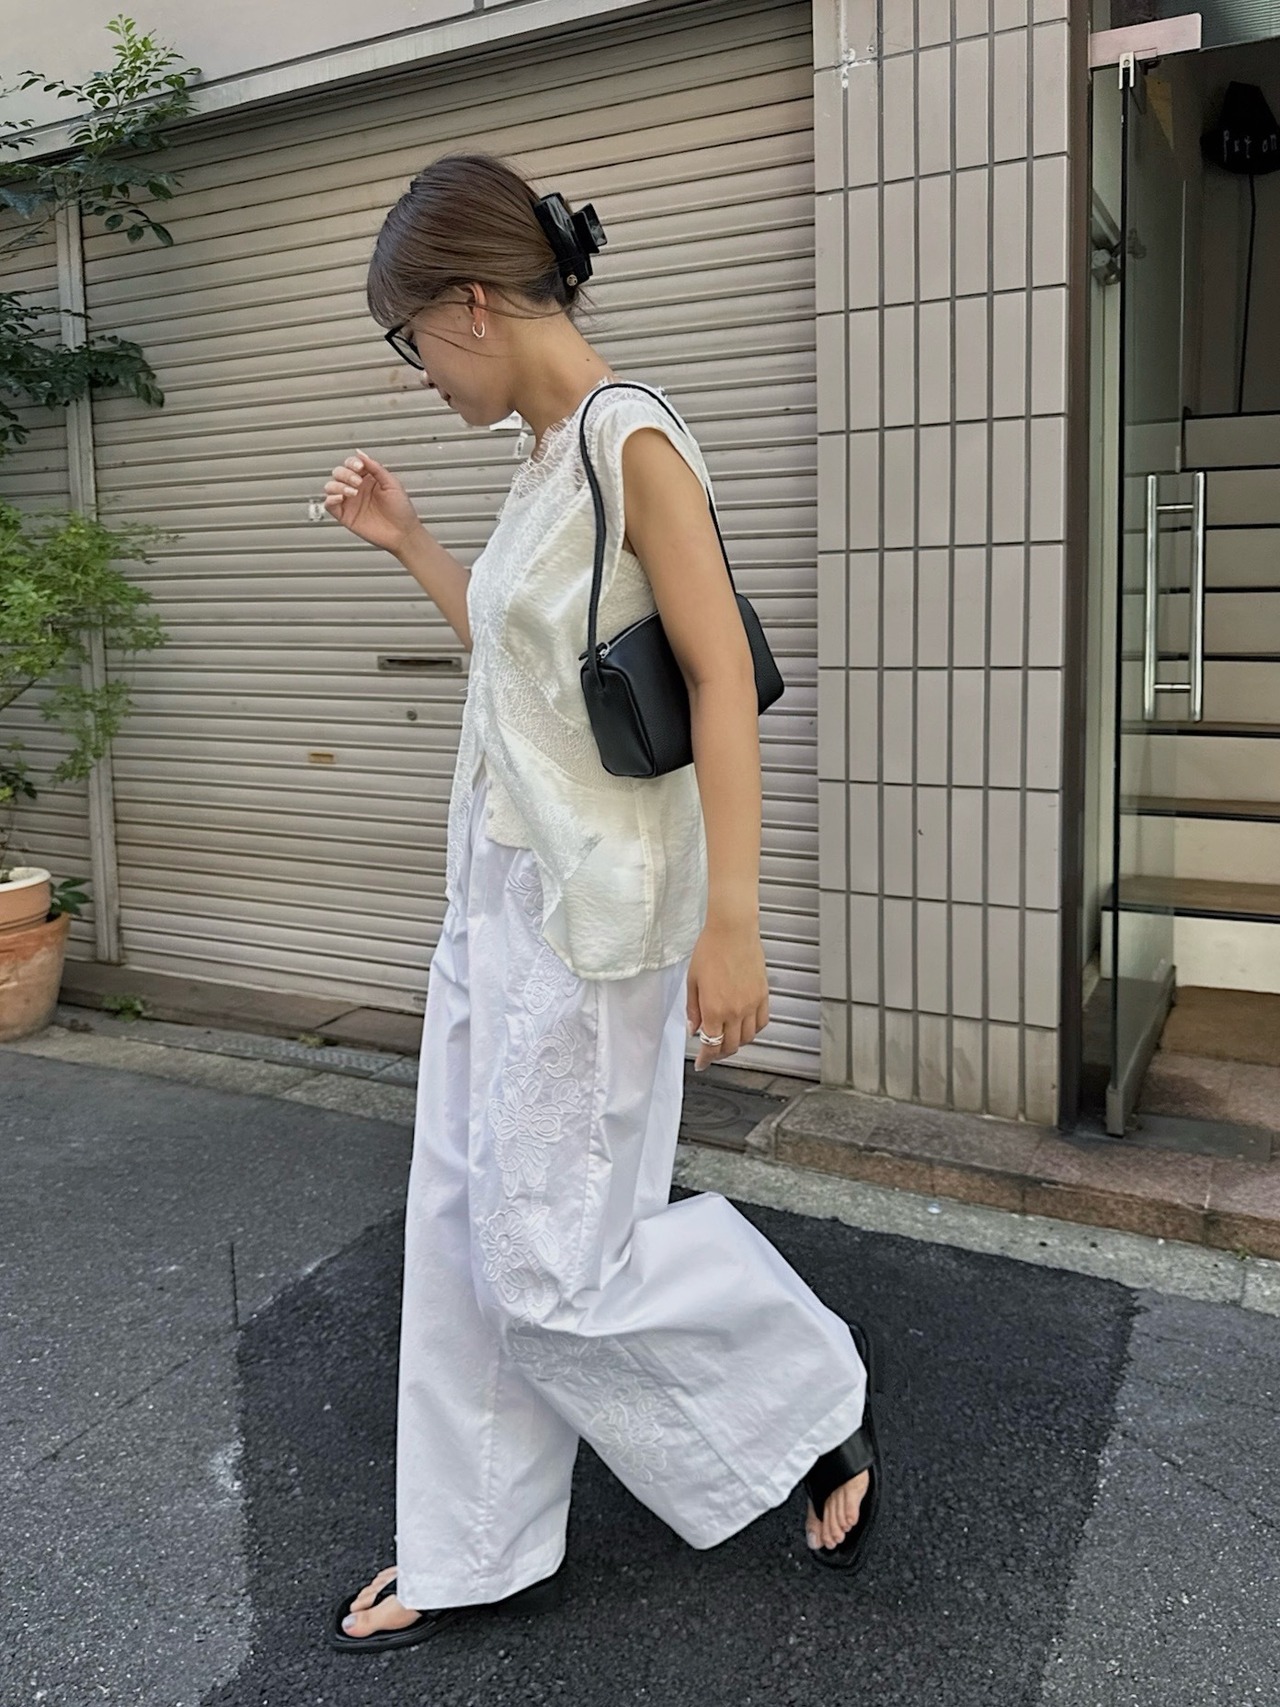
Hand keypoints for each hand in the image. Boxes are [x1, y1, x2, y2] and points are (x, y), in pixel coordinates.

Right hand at [321, 449, 421, 556]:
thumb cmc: (401, 511)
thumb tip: (360, 453)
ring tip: (353, 492)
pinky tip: (342, 498)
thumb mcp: (392, 484)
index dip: (352, 463)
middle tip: (358, 483)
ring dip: (338, 486)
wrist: (403, 533)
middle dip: (346, 474)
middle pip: (338, 473)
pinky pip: (329, 504)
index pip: (351, 464)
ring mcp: (350, 502)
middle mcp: (356, 488)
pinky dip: (330, 499)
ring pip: (330, 486)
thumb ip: (375, 468)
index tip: (360, 468)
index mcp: (368, 479)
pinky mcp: (345, 516)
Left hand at [687, 921, 769, 1070]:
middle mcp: (735, 1011)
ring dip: (736, 1044)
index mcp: (713, 1009)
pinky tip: (745, 1027)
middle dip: (719, 1054)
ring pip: (747, 1038)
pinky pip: (761, 1023)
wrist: (733, 931)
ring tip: (728, 1041)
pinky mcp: (763, 996)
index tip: (702, 1063)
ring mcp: (751, 1004)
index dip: (706, 1059)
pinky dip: (753, 1031)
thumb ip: (693, 1009)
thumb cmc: (710, 949)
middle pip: (730, 1046)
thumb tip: (693, 1029)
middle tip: (712, 1053)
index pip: (711, 1045)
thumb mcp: (692, 981)